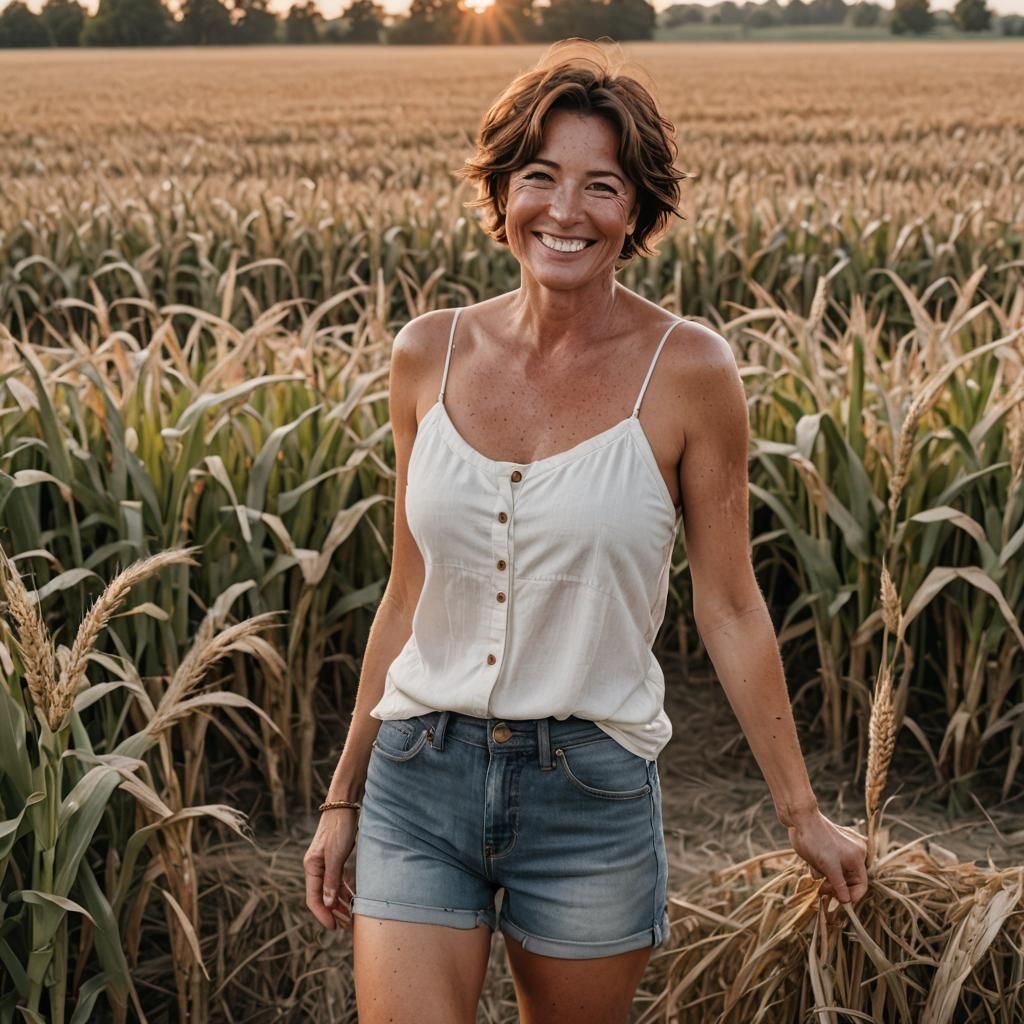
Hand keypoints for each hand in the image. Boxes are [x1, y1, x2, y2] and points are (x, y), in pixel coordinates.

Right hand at [304, 810, 358, 929]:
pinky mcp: (335, 858)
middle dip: (333, 912)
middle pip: (323, 897)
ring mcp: (326, 863)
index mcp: (312, 867)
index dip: (323, 915)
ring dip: (340, 903)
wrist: (343, 805)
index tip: (333, 928)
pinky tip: (352, 899)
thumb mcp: (336, 856)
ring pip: (331, 889)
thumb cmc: (339, 828)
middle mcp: (316, 867)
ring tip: (351, 917)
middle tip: (347, 927)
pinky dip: (344, 890)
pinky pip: (338, 880)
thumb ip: (331, 880)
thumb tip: (327, 904)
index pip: (314, 899)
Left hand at [786, 809, 867, 922]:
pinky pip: (830, 867)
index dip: (851, 896)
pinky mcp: (831, 848)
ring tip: (817, 876)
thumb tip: (846, 901)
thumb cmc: (815, 840)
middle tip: (822, 889)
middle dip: (836, 887)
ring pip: (837, 875)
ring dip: (827, 880)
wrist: (800, 818)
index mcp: (857, 857)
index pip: (861, 885)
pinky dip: (823, 871)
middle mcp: (853, 853)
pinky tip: (814, 869)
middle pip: (849, 880)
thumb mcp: (828, 866)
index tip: (838, 901)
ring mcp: (842, 849)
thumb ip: (839, 885)